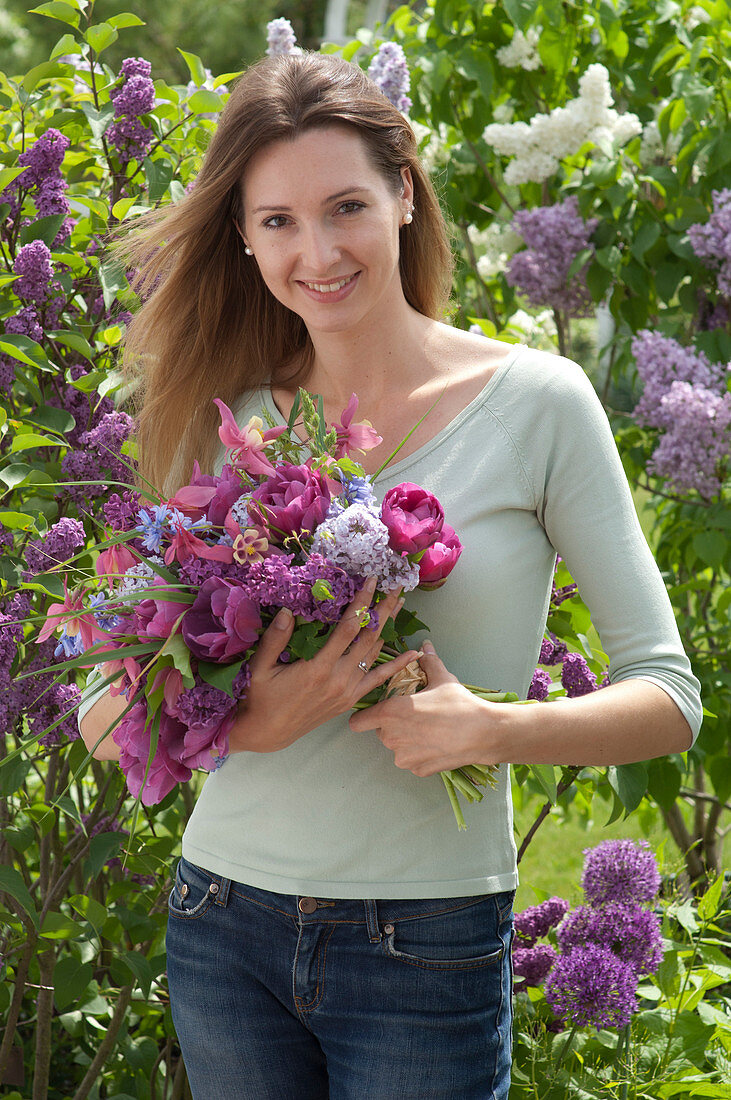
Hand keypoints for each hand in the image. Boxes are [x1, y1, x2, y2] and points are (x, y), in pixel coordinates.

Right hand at [227, 577, 419, 753]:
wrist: (268, 733)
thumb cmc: (260, 697)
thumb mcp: (260, 667)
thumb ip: (275, 639)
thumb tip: (288, 610)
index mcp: (317, 668)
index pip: (348, 628)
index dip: (362, 603)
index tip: (372, 581)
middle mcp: (338, 679)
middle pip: (368, 637)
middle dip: (383, 609)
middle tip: (395, 586)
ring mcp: (347, 691)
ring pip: (375, 653)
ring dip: (389, 627)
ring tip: (399, 604)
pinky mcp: (350, 699)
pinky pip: (378, 679)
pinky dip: (396, 665)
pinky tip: (412, 653)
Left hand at [349, 641, 501, 775]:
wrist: (483, 733)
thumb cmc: (459, 705)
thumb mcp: (442, 679)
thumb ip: (428, 663)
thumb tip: (425, 647)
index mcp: (390, 713)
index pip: (357, 721)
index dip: (365, 715)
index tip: (376, 711)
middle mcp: (391, 738)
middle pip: (380, 731)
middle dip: (392, 724)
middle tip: (414, 715)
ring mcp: (404, 757)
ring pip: (396, 746)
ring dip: (406, 739)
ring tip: (429, 729)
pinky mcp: (418, 770)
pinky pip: (412, 759)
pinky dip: (420, 753)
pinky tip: (437, 742)